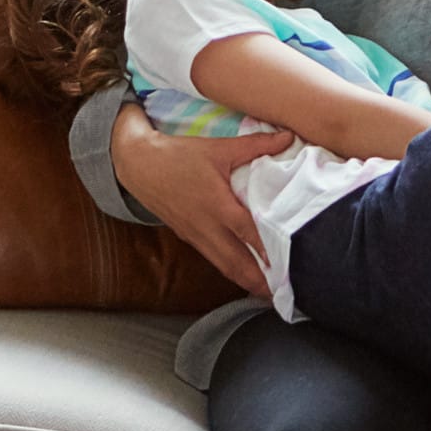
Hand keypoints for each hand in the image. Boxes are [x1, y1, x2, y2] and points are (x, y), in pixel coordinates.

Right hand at [112, 106, 294, 298]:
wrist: (138, 165)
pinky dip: (233, 271)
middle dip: (261, 282)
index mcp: (217, 205)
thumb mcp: (219, 147)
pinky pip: (215, 260)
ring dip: (248, 282)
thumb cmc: (179, 156)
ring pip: (226, 267)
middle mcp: (207, 227)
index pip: (249, 233)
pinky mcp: (190, 239)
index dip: (270, 249)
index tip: (292, 263)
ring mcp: (197, 237)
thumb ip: (256, 145)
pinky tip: (248, 276)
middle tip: (287, 292)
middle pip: (238, 264)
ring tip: (272, 293)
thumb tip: (289, 137)